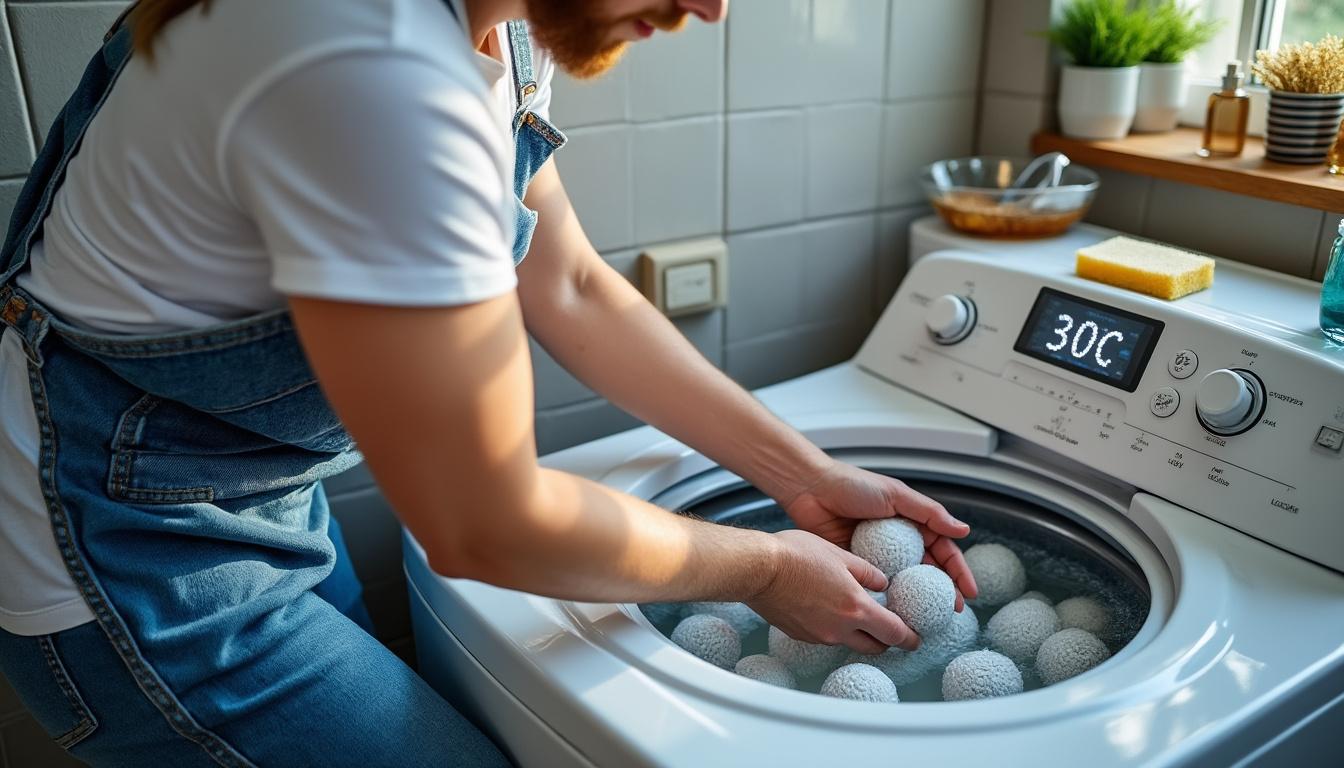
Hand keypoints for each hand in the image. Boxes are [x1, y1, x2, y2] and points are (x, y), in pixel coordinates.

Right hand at [748, 529, 918, 653]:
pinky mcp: (800, 635)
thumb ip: (866, 571)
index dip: (909, 638)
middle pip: (874, 646)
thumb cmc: (796, 555)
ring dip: (858, 633)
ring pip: (848, 642)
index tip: (915, 638)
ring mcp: (818, 635)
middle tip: (889, 629)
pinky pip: (825, 636)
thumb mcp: (840, 555)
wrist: (757, 569)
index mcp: (856, 608)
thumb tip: (882, 581)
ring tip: (854, 614)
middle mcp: (839, 628)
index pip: (893, 633)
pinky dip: (833, 628)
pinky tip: (825, 608)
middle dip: (886, 640)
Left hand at [781, 460, 977, 608]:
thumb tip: (963, 530)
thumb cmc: (853, 485)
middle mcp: (898, 542)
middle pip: (927, 572)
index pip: (943, 550)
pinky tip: (894, 614)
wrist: (811, 489)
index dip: (958, 572)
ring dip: (916, 601)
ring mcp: (879, 556)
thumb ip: (929, 513)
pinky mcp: (858, 566)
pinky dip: (887, 600)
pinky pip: (876, 587)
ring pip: (903, 583)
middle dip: (942, 592)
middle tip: (952, 613)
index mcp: (911, 524)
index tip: (969, 592)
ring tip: (927, 619)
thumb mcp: (896, 495)